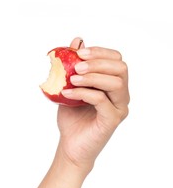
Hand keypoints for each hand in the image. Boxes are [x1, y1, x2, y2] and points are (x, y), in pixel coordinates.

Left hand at [57, 37, 128, 173]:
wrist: (70, 146)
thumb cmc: (72, 119)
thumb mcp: (70, 88)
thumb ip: (75, 66)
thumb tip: (77, 41)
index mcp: (113, 86)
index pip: (117, 60)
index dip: (100, 52)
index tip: (79, 52)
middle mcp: (121, 96)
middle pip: (121, 68)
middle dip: (97, 62)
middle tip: (76, 66)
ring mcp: (119, 108)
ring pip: (115, 82)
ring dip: (92, 76)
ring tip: (71, 78)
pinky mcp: (112, 120)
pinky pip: (101, 100)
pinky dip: (83, 93)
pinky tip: (66, 93)